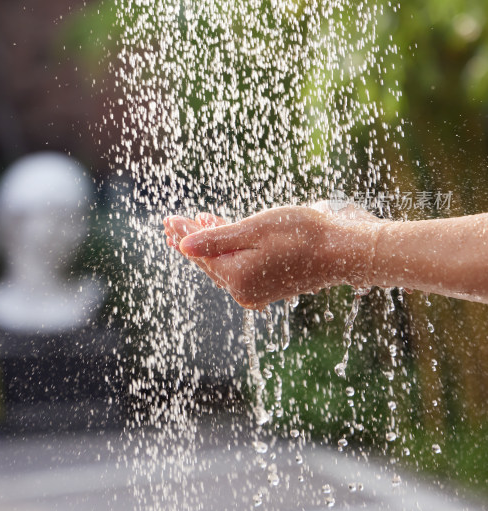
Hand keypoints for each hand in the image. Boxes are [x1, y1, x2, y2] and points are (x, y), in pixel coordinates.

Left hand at [164, 205, 380, 309]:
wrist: (342, 251)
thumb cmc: (301, 234)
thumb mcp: (254, 229)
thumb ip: (215, 238)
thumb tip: (182, 245)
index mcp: (237, 278)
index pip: (200, 254)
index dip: (183, 234)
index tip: (168, 219)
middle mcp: (244, 291)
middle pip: (210, 262)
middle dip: (192, 240)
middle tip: (172, 224)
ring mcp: (257, 291)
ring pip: (225, 265)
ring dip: (210, 245)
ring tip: (196, 225)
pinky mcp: (269, 286)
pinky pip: (240, 267)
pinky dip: (229, 251)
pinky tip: (224, 235)